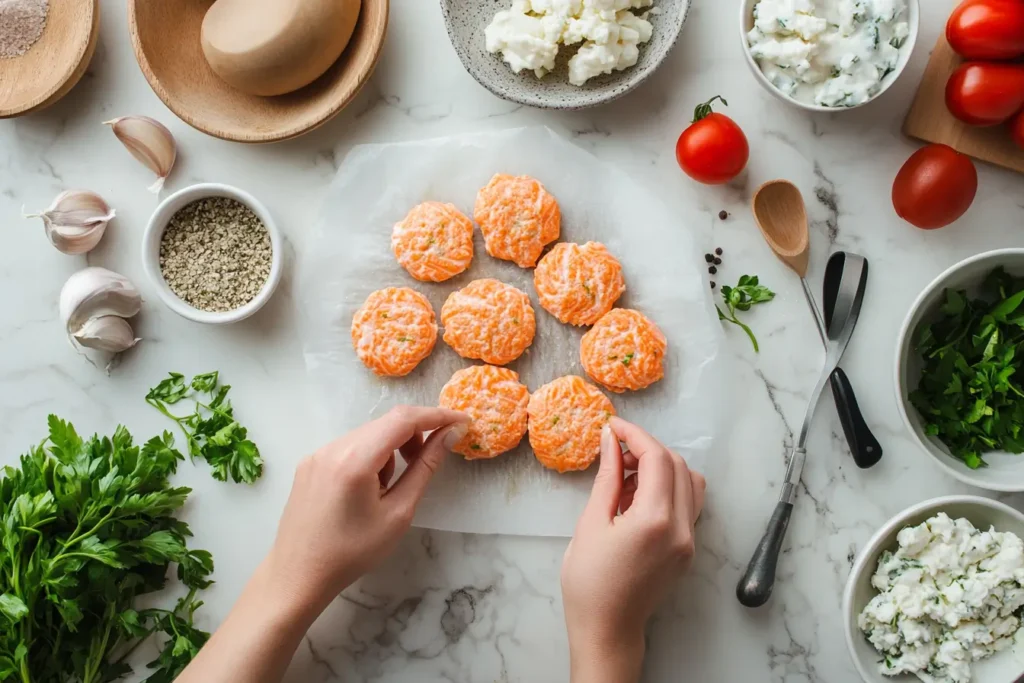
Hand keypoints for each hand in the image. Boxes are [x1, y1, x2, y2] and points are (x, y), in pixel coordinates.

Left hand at [264, 406, 469, 616]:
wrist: (298, 576)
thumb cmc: (352, 553)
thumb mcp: (398, 513)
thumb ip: (425, 468)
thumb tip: (450, 435)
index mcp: (355, 459)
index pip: (403, 419)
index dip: (437, 415)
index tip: (462, 422)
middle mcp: (333, 447)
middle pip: (385, 423)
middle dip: (415, 434)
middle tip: (429, 460)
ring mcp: (317, 453)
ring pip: (368, 434)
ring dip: (391, 448)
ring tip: (389, 488)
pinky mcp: (310, 463)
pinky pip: (349, 446)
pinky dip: (369, 456)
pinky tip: (368, 489)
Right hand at [562, 417, 705, 682]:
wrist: (608, 628)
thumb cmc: (589, 582)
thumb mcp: (591, 523)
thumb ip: (607, 477)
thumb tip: (611, 440)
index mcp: (655, 520)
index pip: (657, 459)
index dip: (635, 435)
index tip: (613, 426)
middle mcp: (681, 528)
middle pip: (677, 465)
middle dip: (647, 448)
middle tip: (615, 449)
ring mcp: (689, 540)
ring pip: (690, 481)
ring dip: (662, 466)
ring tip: (627, 475)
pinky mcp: (688, 549)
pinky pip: (688, 503)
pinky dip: (668, 488)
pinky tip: (638, 497)